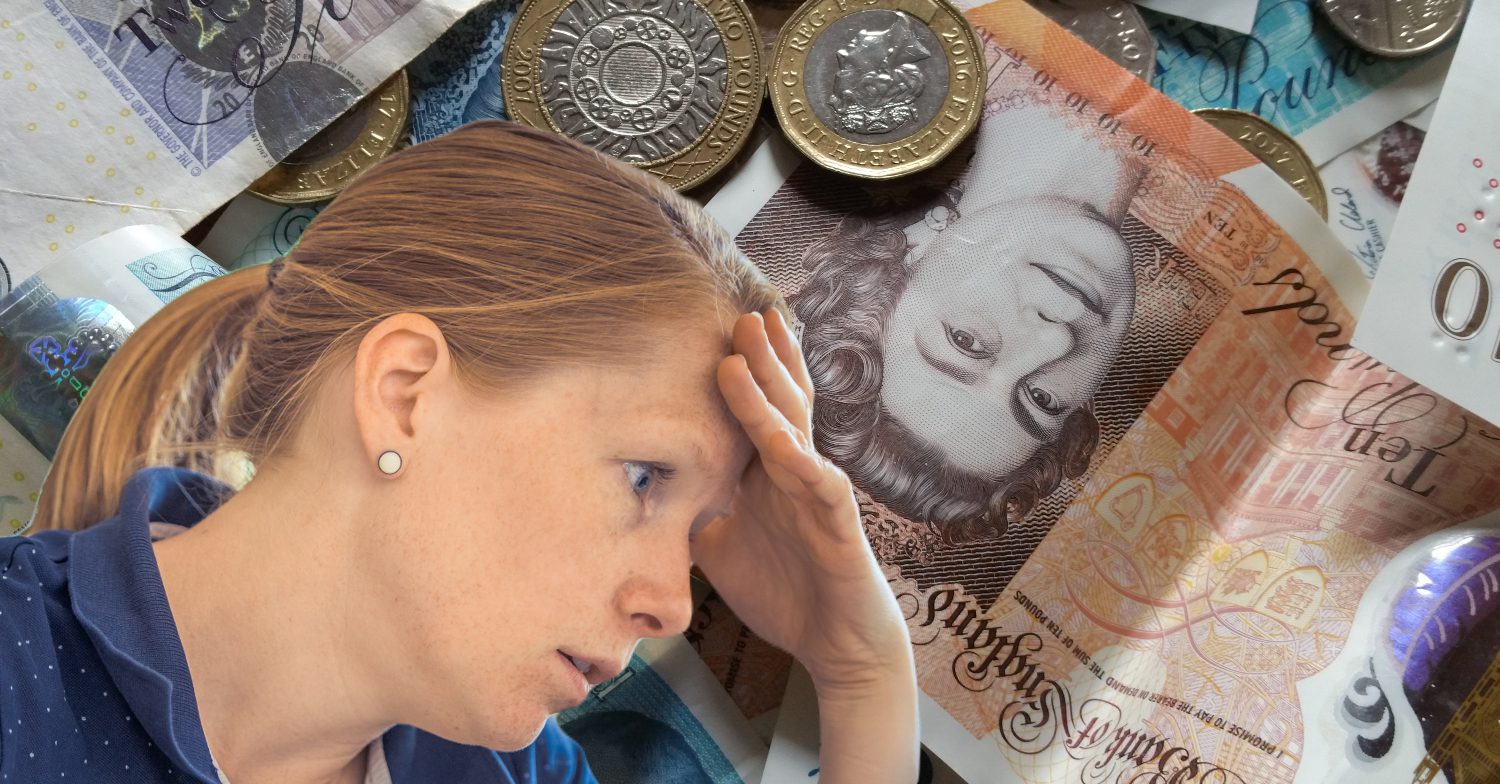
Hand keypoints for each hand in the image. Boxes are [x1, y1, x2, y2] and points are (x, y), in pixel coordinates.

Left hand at [690, 309, 911, 688]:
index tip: (719, 326)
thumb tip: (640, 491)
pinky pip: (821, 488)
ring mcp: (819, 495)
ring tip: (748, 352)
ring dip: (770, 392)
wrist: (834, 642)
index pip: (757, 408)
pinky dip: (802, 463)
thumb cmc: (784, 590)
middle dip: (760, 356)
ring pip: (795, 431)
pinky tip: (782, 442)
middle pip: (780, 402)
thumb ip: (691, 512)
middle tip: (740, 312)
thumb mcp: (719, 547)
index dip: (744, 368)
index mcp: (770, 473)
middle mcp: (796, 473)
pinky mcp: (839, 526)